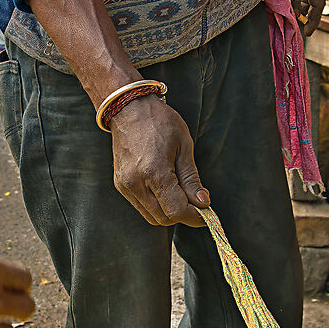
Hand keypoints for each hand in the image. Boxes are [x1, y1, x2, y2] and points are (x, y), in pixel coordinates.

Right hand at [108, 94, 208, 226]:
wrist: (128, 108)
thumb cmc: (159, 121)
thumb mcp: (184, 145)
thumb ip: (192, 178)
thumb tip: (203, 202)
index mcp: (154, 172)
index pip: (177, 210)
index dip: (195, 217)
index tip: (207, 214)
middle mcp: (135, 183)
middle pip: (164, 218)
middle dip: (184, 215)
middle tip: (197, 203)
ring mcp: (125, 186)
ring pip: (152, 216)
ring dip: (170, 211)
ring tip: (182, 193)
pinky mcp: (121, 185)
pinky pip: (142, 206)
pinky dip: (157, 205)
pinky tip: (166, 188)